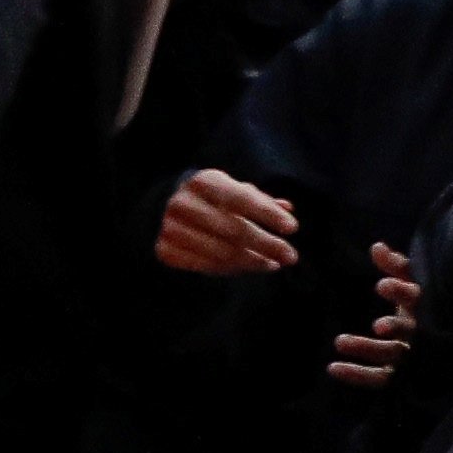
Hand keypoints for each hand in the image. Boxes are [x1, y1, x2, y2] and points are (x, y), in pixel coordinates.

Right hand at [156, 165, 298, 276]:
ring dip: (254, 261)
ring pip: (222, 252)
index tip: (292, 228)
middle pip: (234, 230)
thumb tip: (287, 209)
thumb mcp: (232, 189)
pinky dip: (233, 269)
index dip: (268, 214)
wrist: (160, 209)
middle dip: (267, 244)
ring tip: (273, 264)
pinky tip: (251, 267)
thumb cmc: (209, 198)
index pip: (241, 199)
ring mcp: (171, 229)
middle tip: (291, 256)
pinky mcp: (165, 250)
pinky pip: (206, 266)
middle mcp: (183, 204)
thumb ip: (260, 200)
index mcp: (203, 182)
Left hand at [332, 238, 422, 386]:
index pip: (417, 297)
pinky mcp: (399, 375)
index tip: (382, 285)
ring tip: (339, 341)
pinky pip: (378, 377)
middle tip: (378, 325)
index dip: (401, 291)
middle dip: (396, 325)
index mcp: (426, 307)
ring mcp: (411, 355)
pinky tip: (332, 368)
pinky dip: (357, 375)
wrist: (446, 348)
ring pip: (392, 353)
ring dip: (366, 348)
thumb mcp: (412, 285)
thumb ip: (396, 266)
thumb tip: (377, 247)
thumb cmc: (424, 308)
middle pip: (411, 330)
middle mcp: (421, 332)